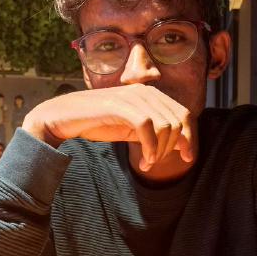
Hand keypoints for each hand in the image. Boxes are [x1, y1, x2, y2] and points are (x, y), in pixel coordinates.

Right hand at [22, 84, 195, 170]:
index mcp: (151, 94)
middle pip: (177, 121)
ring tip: (148, 164)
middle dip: (172, 148)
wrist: (66, 117)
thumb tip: (181, 144)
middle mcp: (145, 91)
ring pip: (164, 125)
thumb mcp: (133, 129)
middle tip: (155, 163)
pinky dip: (150, 148)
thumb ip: (155, 133)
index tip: (188, 157)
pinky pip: (147, 127)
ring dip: (160, 151)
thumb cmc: (99, 123)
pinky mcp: (119, 105)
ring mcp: (132, 96)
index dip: (190, 136)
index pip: (183, 114)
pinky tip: (144, 161)